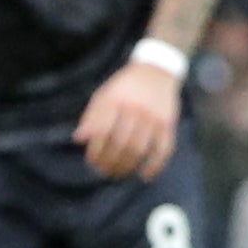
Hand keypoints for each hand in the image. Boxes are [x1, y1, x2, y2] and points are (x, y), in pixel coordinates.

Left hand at [76, 58, 183, 181]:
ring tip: (118, 174)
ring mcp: (153, 117)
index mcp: (115, 100)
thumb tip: (79, 139)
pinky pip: (163, 150)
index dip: (96, 151)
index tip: (92, 161)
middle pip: (120, 144)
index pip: (102, 132)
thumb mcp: (104, 95)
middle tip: (104, 171)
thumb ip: (91, 116)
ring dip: (127, 167)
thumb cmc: (124, 87)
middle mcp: (135, 109)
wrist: (156, 72)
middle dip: (110, 162)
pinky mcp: (168, 124)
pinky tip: (145, 175)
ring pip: (139, 150)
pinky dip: (155, 166)